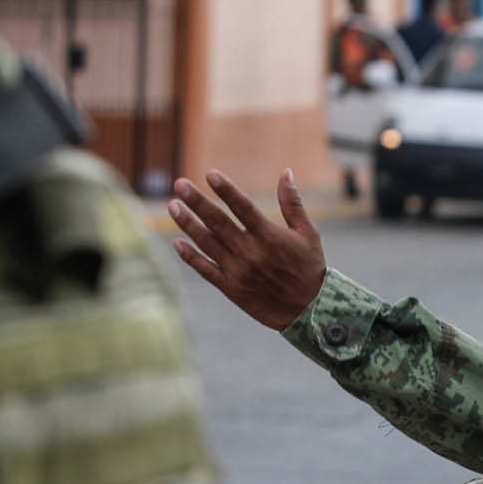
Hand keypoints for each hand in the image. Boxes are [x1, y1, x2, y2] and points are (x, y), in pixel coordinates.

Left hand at [170, 168, 327, 330]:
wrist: (309, 311)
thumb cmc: (309, 267)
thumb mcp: (308, 233)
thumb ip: (292, 203)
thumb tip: (285, 172)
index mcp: (270, 236)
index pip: (243, 207)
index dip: (226, 190)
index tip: (210, 174)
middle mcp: (251, 253)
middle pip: (218, 223)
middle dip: (197, 202)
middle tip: (179, 184)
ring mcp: (238, 271)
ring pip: (207, 243)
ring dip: (188, 224)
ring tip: (173, 206)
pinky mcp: (231, 288)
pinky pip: (205, 270)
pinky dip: (190, 257)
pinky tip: (177, 243)